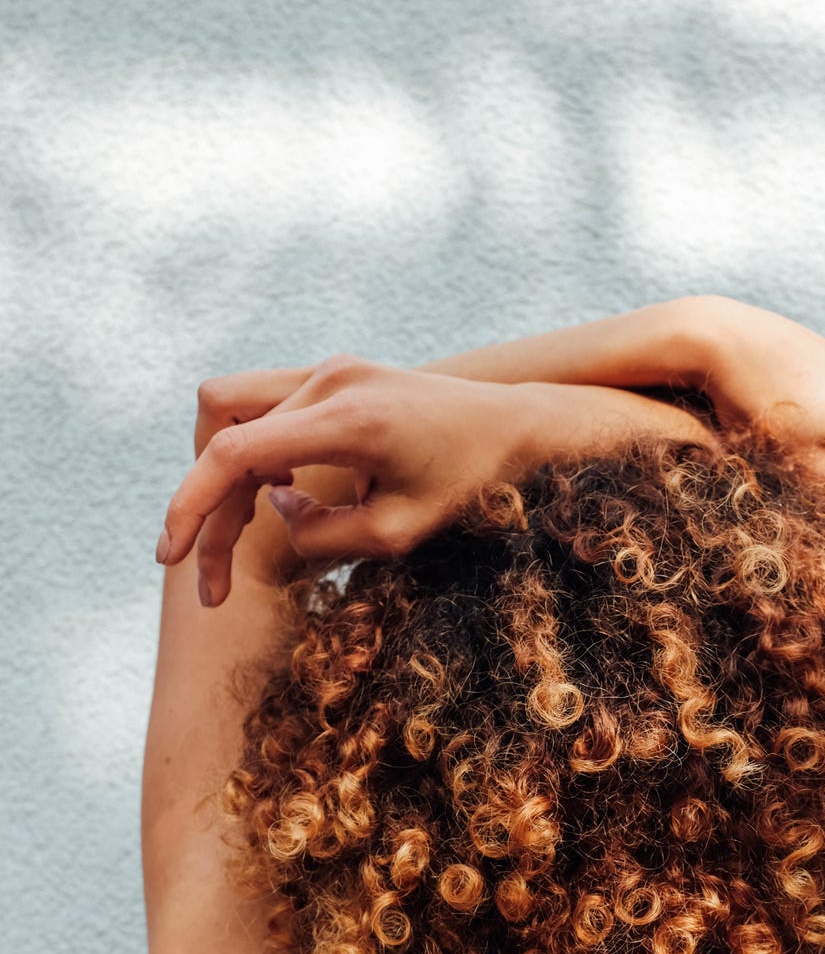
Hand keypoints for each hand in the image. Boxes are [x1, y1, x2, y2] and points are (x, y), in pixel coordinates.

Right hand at [158, 357, 714, 606]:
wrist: (522, 429)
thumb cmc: (474, 487)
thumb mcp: (400, 534)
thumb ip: (324, 533)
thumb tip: (272, 509)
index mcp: (347, 419)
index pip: (235, 454)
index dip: (193, 507)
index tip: (174, 560)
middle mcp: (331, 380)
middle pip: (224, 438)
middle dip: (211, 512)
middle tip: (215, 584)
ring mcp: (331, 369)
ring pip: (235, 416)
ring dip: (229, 479)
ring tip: (247, 539)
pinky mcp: (336, 373)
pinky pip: (266, 408)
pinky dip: (257, 454)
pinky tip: (283, 497)